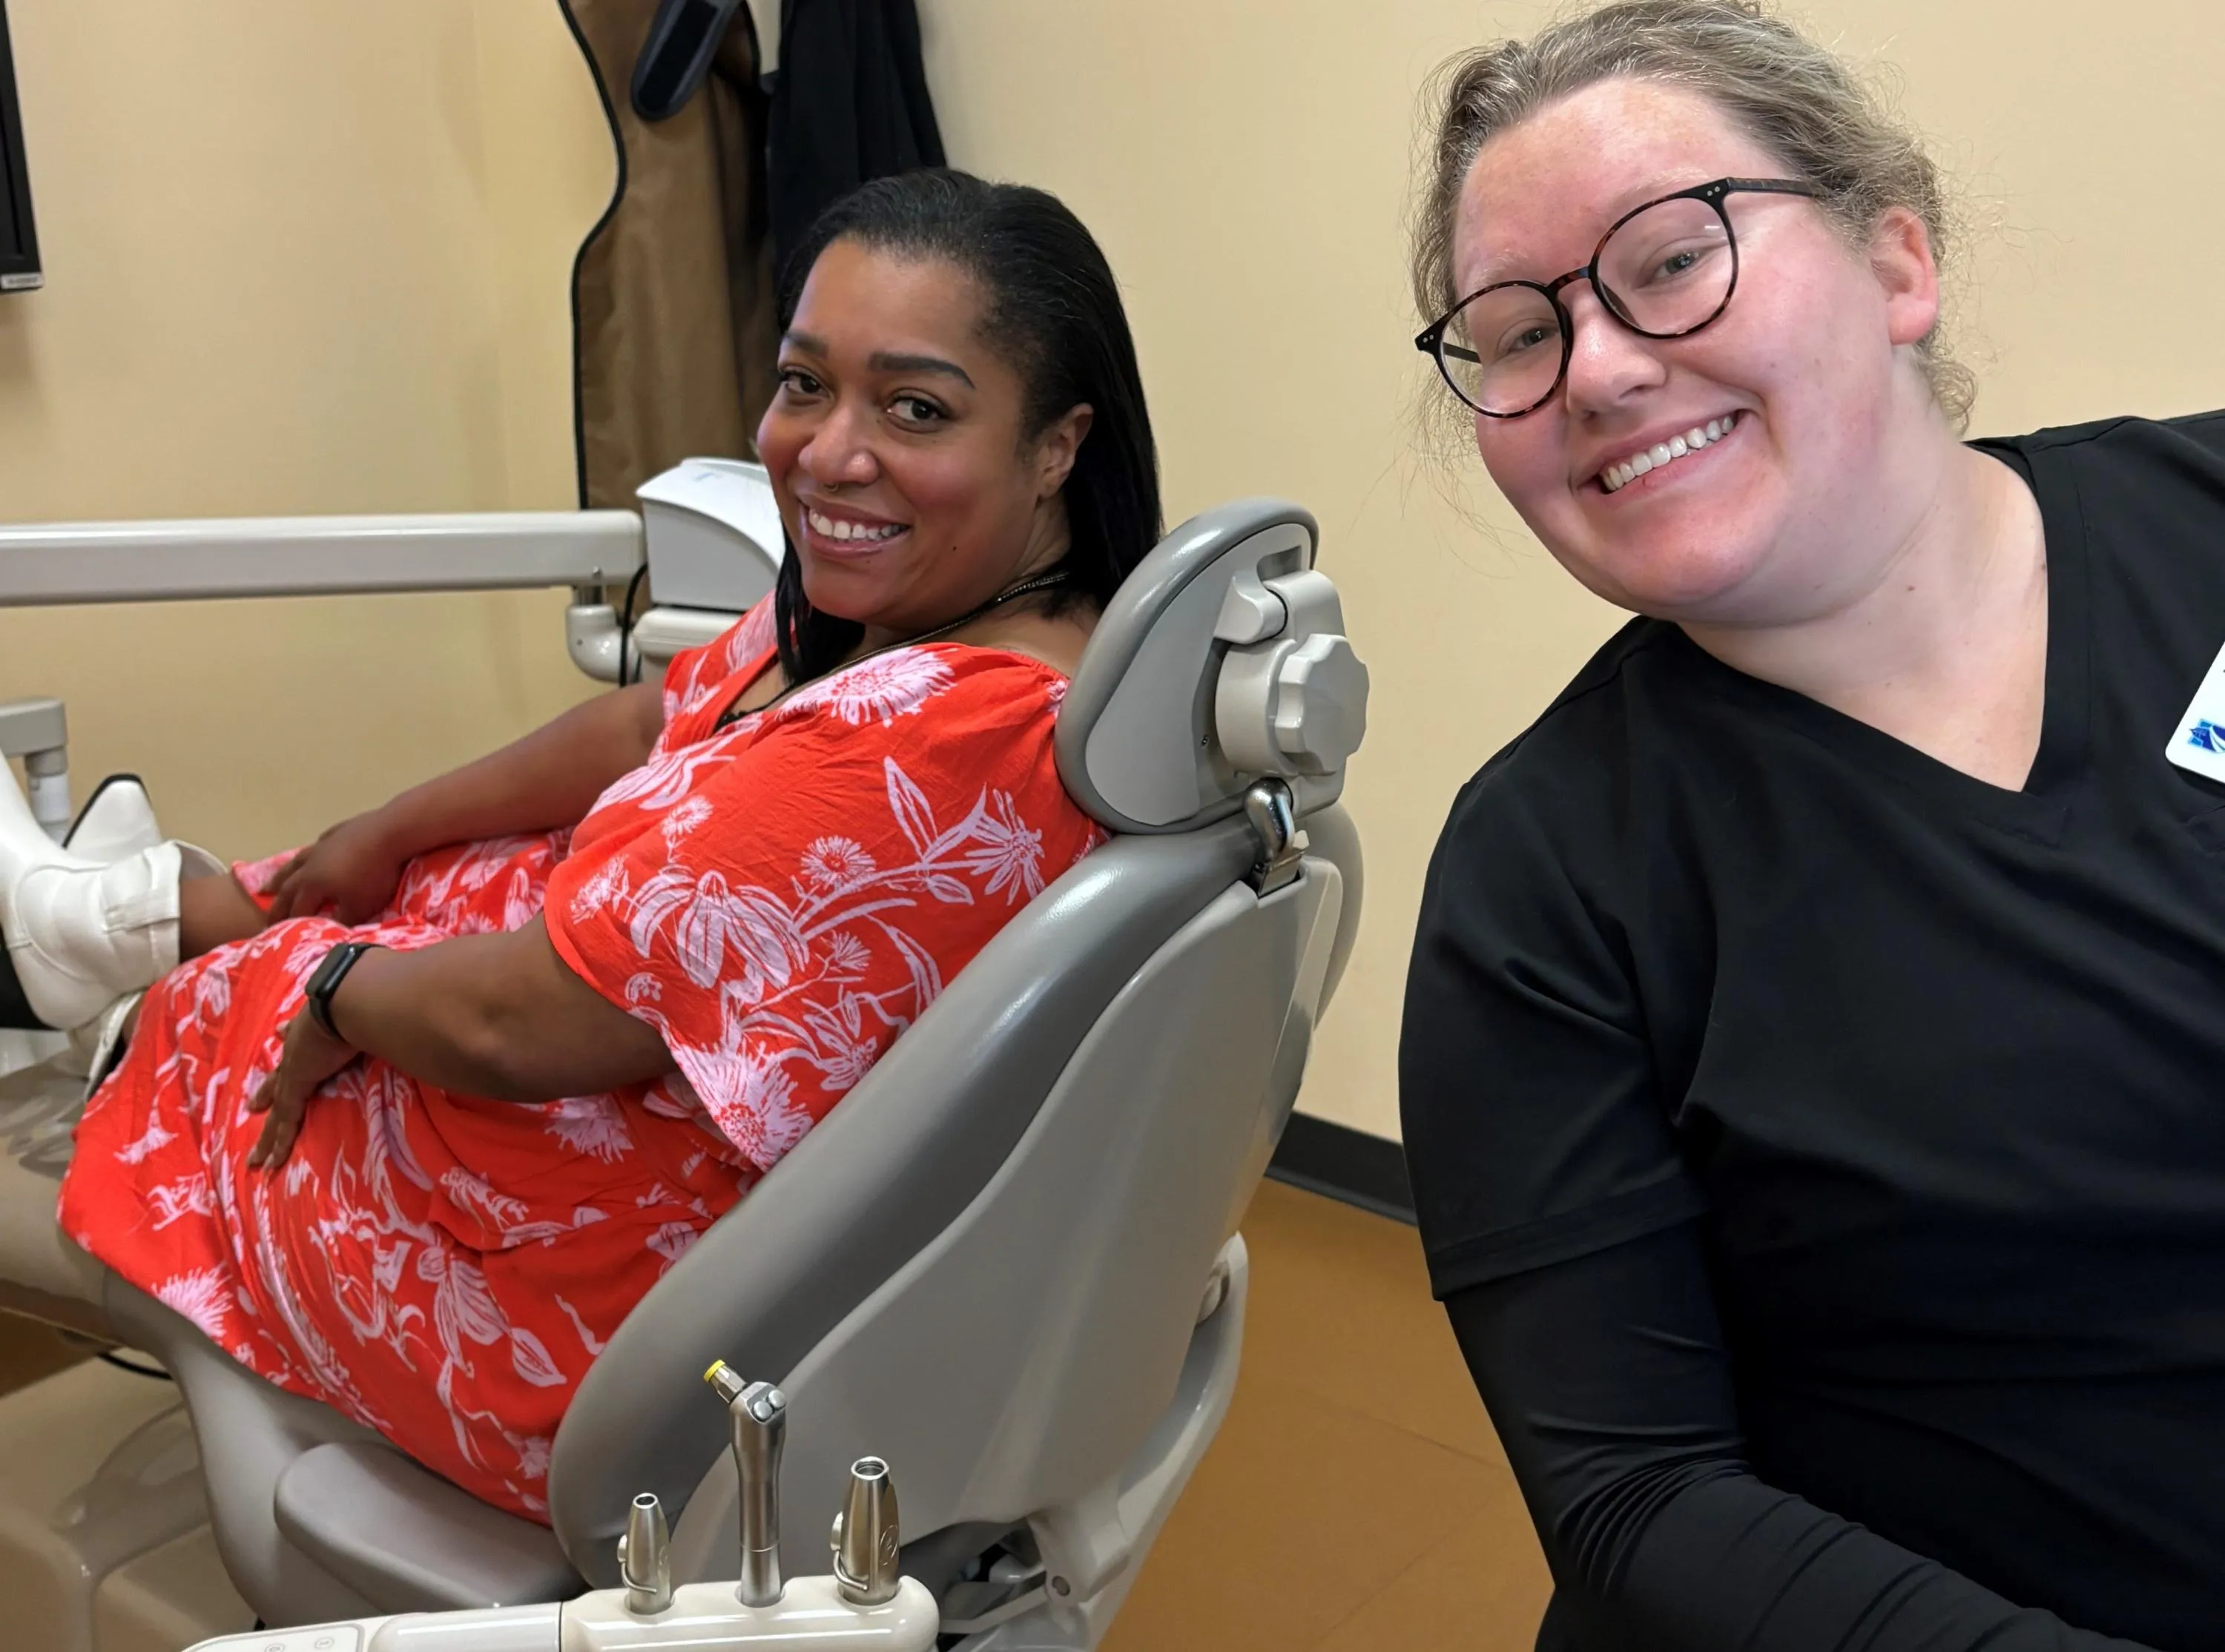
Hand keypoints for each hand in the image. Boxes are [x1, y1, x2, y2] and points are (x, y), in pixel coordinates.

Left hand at [246, 1010, 359, 1169]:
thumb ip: (374, 1012)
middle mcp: (298, 1050)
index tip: (280, 1032)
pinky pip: (285, 1123)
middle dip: (266, 1093)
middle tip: (253, 1106)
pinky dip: (277, 1146)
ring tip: (254, 1156)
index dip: (288, 1036)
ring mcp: (293, 1071)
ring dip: (267, 1135)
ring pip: (277, 1110)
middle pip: (278, 1078)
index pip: (297, 1037)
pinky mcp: (294, 1089)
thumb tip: (398, 998)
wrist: (347, 1002)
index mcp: (311, 1028)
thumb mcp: (362, 1008)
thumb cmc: (361, 1002)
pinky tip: (268, 1164)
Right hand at [263, 812, 409, 924]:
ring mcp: (322, 845)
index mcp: (313, 884)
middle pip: (288, 887)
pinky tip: (310, 855)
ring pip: (295, 863)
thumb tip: (328, 930)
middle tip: (267, 919)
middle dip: (278, 906)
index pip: (297, 909)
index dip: (288, 925)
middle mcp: (310, 864)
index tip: (279, 937)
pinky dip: (309, 855)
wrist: (390, 833)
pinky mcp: (337, 832)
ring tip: (269, 887)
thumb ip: (342, 920)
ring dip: (281, 876)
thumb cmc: (374, 874)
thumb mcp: (360, 907)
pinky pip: (317, 845)